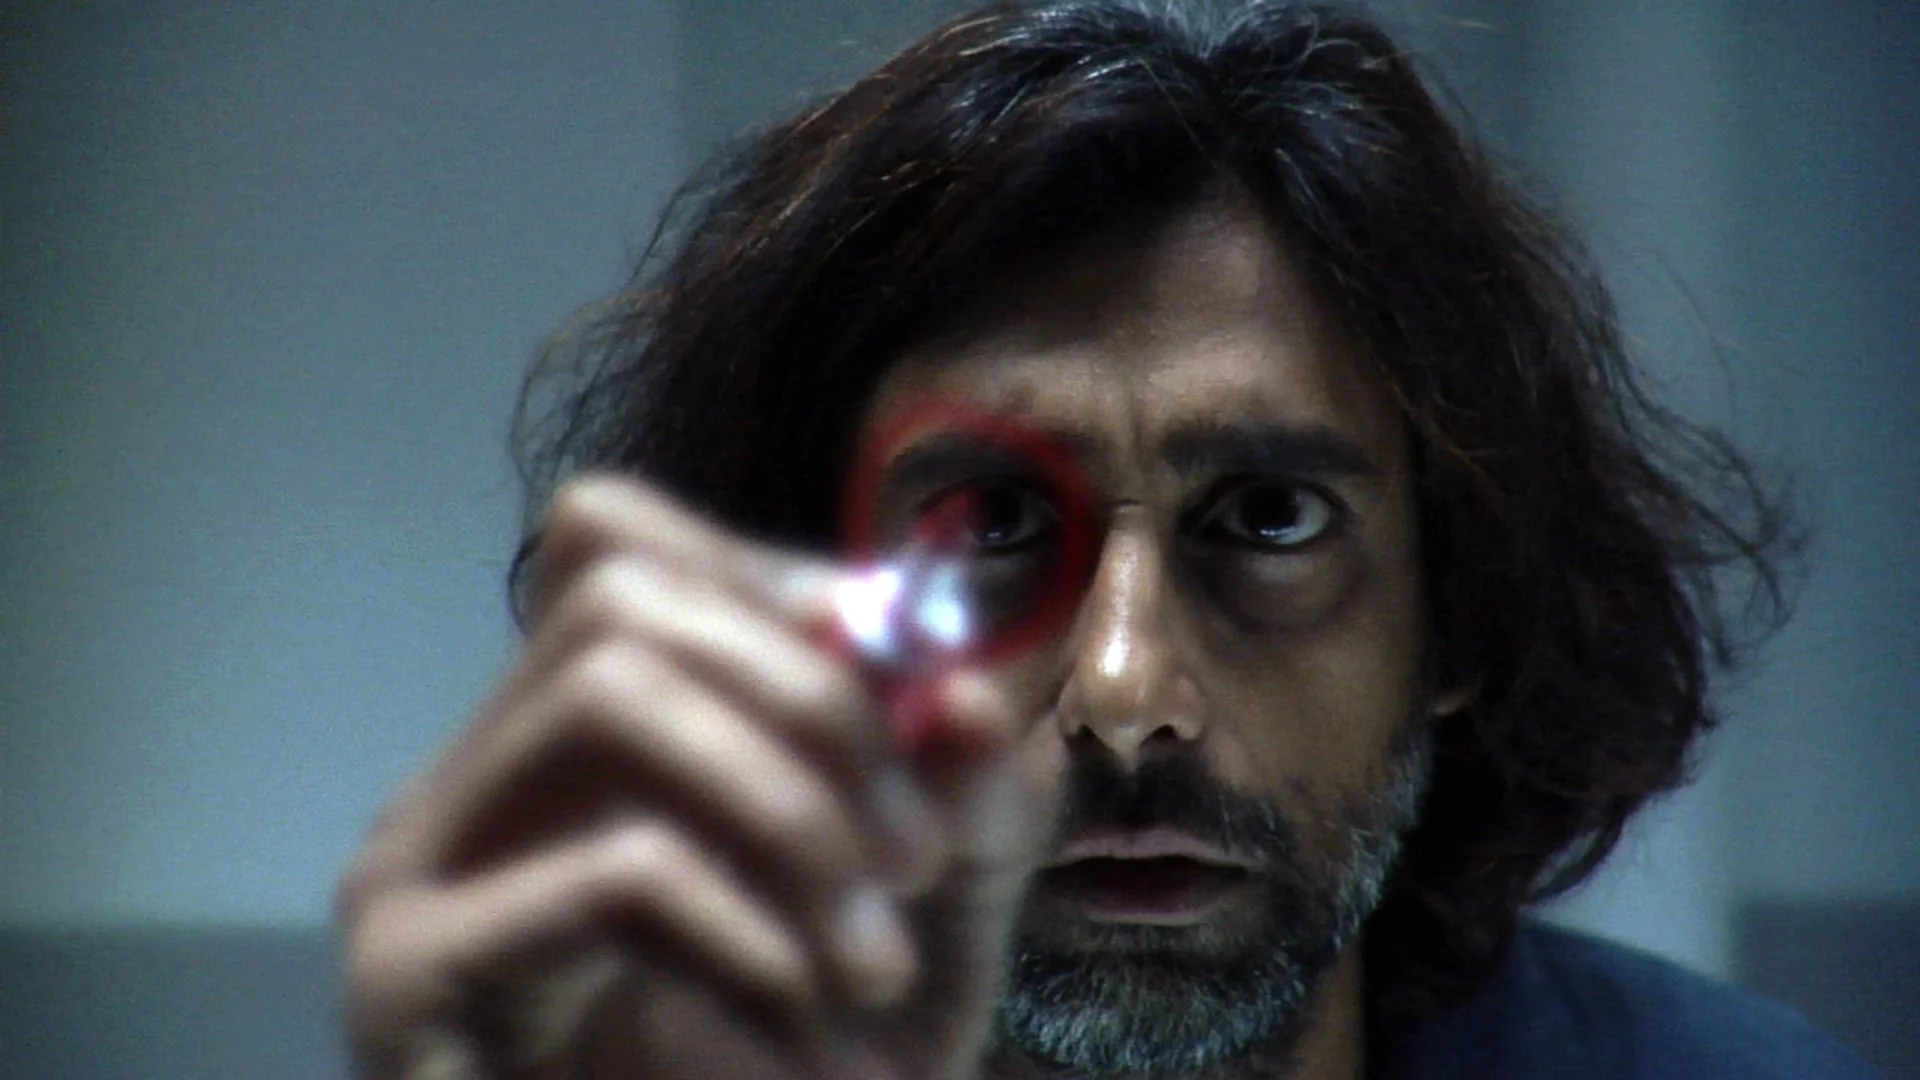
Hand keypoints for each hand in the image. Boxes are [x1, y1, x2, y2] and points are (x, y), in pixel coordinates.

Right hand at [338, 474, 1056, 1079]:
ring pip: (606, 694)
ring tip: (875, 964)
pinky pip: (616, 871)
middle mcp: (468, 778)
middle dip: (808, 699)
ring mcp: (418, 869)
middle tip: (915, 858)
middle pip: (616, 595)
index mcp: (566, 743)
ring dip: (788, 809)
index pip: (614, 543)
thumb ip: (961, 803)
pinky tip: (807, 1037)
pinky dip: (755, 937)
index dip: (771, 578)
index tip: (902, 693)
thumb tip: (970, 690)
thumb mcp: (920, 921)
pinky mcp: (415, 977)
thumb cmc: (803, 1070)